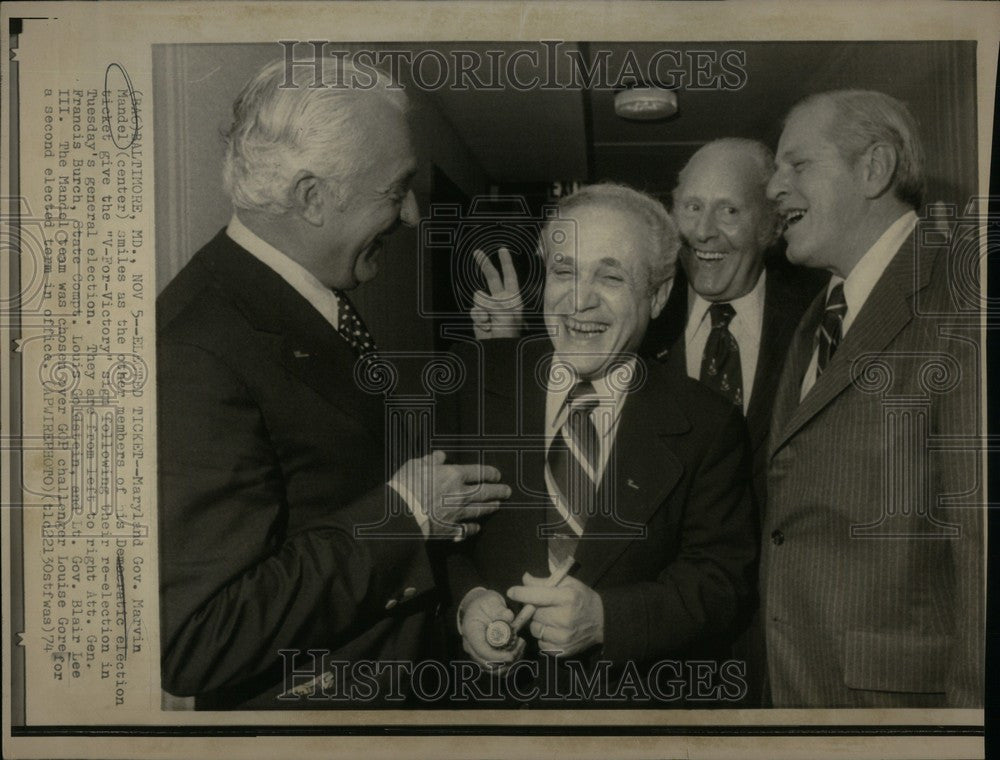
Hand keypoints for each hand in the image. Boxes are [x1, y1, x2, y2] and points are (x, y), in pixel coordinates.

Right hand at [393, 451, 509, 539]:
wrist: (398, 514)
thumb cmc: (405, 486)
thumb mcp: (415, 465)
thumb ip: (431, 460)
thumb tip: (441, 456)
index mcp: (453, 475)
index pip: (478, 472)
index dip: (490, 473)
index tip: (497, 474)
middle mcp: (460, 494)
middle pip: (485, 492)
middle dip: (498, 491)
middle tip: (507, 491)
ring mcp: (457, 513)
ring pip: (480, 510)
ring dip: (490, 507)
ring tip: (498, 505)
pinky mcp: (450, 529)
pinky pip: (466, 529)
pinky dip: (472, 528)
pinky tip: (476, 528)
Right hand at [458, 587, 525, 670]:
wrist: (478, 608)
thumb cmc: (485, 604)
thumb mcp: (491, 601)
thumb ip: (500, 609)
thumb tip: (509, 617)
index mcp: (470, 631)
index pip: (481, 651)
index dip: (497, 657)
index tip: (512, 655)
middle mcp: (471, 646)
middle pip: (487, 664)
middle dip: (507, 660)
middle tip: (521, 644)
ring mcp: (477, 654)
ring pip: (494, 670)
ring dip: (510, 663)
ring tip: (521, 646)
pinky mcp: (485, 658)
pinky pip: (497, 669)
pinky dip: (509, 665)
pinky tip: (518, 652)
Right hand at [470, 247, 523, 339]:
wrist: (499, 351)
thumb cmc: (508, 334)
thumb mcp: (506, 316)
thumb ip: (493, 303)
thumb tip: (478, 295)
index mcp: (512, 299)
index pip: (509, 276)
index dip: (506, 263)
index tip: (502, 250)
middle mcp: (501, 300)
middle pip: (492, 278)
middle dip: (485, 265)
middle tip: (477, 252)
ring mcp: (489, 308)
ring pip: (479, 298)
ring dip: (484, 311)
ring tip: (492, 324)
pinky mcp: (479, 317)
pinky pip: (474, 310)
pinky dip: (479, 319)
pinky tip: (486, 328)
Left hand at [506, 573, 603, 657]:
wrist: (603, 622)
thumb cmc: (583, 599)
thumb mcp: (569, 584)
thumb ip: (545, 581)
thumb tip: (524, 579)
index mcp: (567, 598)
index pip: (536, 595)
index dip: (521, 593)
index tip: (511, 591)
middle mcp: (564, 618)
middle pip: (534, 613)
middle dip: (533, 608)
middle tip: (541, 606)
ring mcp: (563, 637)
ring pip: (535, 629)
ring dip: (537, 623)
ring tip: (549, 619)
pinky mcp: (562, 650)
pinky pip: (541, 643)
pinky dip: (543, 636)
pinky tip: (553, 630)